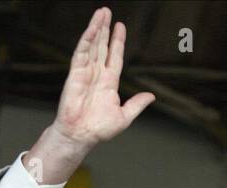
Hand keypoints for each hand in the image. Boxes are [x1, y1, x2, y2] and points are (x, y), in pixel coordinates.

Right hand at [29, 8, 154, 183]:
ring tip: (101, 13)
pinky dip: (87, 39)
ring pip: (92, 45)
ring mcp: (85, 72)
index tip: (120, 27)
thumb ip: (136, 104)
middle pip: (102, 46)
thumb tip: (151, 96)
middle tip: (107, 12)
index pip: (114, 56)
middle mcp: (97, 74)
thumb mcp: (124, 117)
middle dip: (105, 29)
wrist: (80, 136)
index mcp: (108, 83)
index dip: (118, 41)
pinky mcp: (75, 74)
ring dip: (97, 29)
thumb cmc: (98, 130)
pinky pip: (82, 53)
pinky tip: (93, 28)